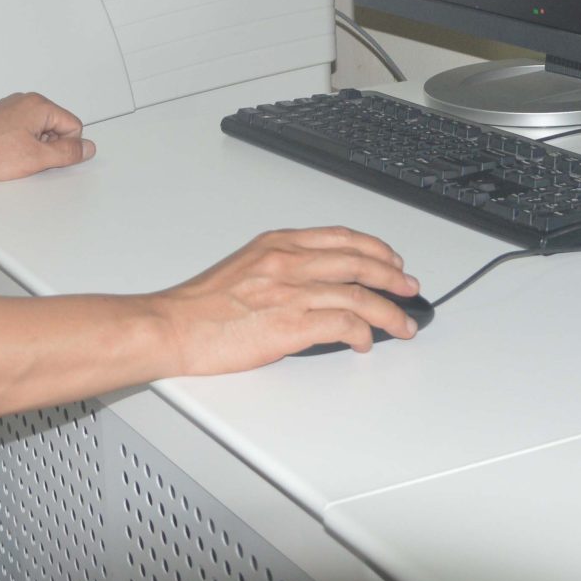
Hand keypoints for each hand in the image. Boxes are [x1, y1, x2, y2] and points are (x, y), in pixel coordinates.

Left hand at [0, 92, 92, 184]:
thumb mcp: (36, 159)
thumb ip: (68, 153)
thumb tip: (87, 148)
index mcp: (39, 104)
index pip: (74, 127)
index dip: (64, 149)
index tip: (45, 159)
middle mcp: (25, 101)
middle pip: (56, 128)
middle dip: (47, 148)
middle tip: (26, 159)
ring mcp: (10, 110)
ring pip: (38, 132)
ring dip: (32, 149)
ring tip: (11, 158)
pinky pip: (21, 134)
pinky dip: (17, 147)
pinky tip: (2, 157)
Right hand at [150, 228, 419, 373]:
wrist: (172, 326)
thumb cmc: (200, 305)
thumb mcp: (244, 266)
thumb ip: (281, 267)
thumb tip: (315, 284)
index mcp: (278, 244)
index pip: (341, 238)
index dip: (374, 249)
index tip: (390, 260)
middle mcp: (288, 261)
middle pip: (358, 262)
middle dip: (392, 276)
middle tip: (409, 289)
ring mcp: (290, 292)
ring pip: (358, 295)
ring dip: (388, 312)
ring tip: (402, 324)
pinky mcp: (290, 324)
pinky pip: (343, 325)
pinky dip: (362, 333)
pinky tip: (365, 342)